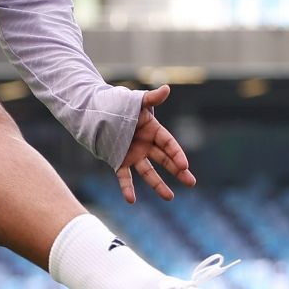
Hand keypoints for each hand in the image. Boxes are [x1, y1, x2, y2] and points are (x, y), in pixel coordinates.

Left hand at [116, 85, 196, 204]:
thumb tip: (167, 88)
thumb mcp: (137, 101)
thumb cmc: (119, 103)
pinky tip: (131, 200)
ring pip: (148, 173)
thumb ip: (151, 98)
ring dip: (158, 185)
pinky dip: (127, 188)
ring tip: (170, 197)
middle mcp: (146, 145)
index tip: (184, 165)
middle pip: (165, 160)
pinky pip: (124, 177)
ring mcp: (134, 155)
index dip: (177, 154)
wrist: (97, 111)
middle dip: (178, 171)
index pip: (169, 144)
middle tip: (191, 182)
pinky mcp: (119, 162)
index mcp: (153, 130)